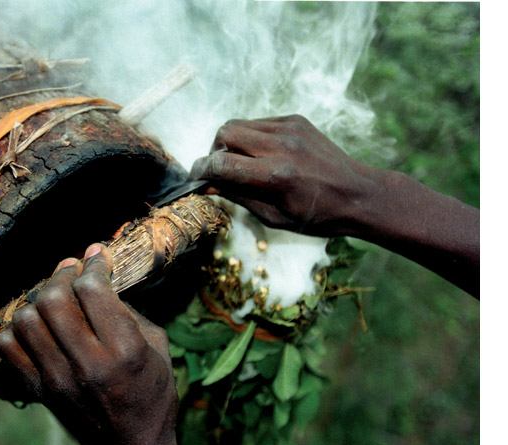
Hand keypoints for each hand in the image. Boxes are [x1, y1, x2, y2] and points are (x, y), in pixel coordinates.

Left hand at [0, 244, 178, 444]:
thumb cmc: (151, 393)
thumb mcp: (158, 347)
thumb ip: (130, 311)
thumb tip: (100, 278)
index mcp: (125, 351)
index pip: (93, 290)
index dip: (93, 264)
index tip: (95, 256)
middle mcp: (88, 363)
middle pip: (53, 299)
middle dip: (62, 274)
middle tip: (72, 271)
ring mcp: (58, 379)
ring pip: (26, 319)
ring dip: (39, 299)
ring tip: (54, 297)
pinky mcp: (39, 390)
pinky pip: (7, 346)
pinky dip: (16, 329)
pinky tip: (37, 325)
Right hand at [192, 115, 478, 297]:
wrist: (358, 195)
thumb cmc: (316, 215)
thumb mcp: (273, 216)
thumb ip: (237, 196)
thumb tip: (207, 185)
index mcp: (275, 176)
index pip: (222, 163)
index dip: (202, 169)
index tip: (196, 176)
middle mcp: (281, 146)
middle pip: (225, 133)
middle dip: (214, 151)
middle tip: (219, 169)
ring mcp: (290, 129)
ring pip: (240, 123)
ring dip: (231, 142)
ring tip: (239, 161)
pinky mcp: (296, 120)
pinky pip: (259, 122)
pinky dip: (251, 136)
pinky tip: (261, 154)